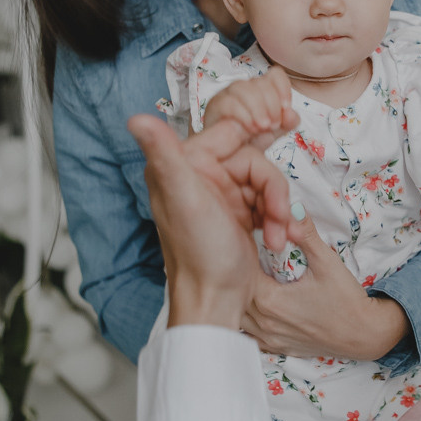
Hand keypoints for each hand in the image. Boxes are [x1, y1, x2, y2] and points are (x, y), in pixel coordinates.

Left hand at [128, 114, 301, 329]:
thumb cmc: (199, 254)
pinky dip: (278, 219)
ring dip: (278, 209)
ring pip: (266, 183)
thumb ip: (163, 154)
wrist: (214, 301)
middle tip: (278, 217)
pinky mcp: (238, 213)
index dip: (259, 138)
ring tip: (279, 236)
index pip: (231, 133)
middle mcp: (199, 175)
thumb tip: (135, 118)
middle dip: (272, 190)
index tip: (284, 131)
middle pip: (254, 161)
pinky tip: (280, 239)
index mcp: (183, 164)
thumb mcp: (184, 198)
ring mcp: (221, 195)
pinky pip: (268, 202)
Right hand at [203, 69, 297, 150]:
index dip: (283, 88)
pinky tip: (251, 128)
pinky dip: (244, 116)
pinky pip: (230, 103)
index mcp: (262, 89)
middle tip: (274, 125)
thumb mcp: (274, 131)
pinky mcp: (215, 105)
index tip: (286, 108)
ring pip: (244, 88)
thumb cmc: (250, 139)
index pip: (275, 75)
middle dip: (272, 105)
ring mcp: (228, 94)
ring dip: (258, 108)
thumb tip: (291, 113)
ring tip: (263, 127)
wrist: (229, 157)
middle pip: (261, 82)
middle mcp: (245, 87)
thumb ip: (287, 122)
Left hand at [240, 208, 410, 359]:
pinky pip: (250, 332)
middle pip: (235, 294)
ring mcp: (268, 338)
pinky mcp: (275, 347)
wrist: (363, 334)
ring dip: (242, 297)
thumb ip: (305, 233)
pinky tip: (259, 304)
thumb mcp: (326, 261)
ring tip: (253, 281)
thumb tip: (291, 208)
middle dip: (239, 276)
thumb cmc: (346, 299)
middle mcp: (264, 322)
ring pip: (239, 314)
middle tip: (248, 260)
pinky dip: (250, 317)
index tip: (249, 245)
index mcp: (270, 300)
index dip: (241, 257)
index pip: (240, 273)